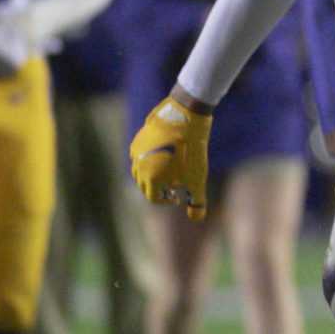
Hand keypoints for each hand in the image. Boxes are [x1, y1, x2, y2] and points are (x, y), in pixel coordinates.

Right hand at [130, 95, 213, 220]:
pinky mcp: (139, 138)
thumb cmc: (193, 150)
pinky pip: (142, 154)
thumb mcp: (198, 178)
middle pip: (146, 186)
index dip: (167, 200)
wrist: (187, 116)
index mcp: (149, 178)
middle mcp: (137, 166)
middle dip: (160, 189)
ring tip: (171, 171)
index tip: (179, 197)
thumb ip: (197, 200)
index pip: (153, 198)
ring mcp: (136, 151)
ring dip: (154, 175)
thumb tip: (196, 217)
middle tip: (175, 186)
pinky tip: (168, 154)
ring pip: (142, 170)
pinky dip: (152, 159)